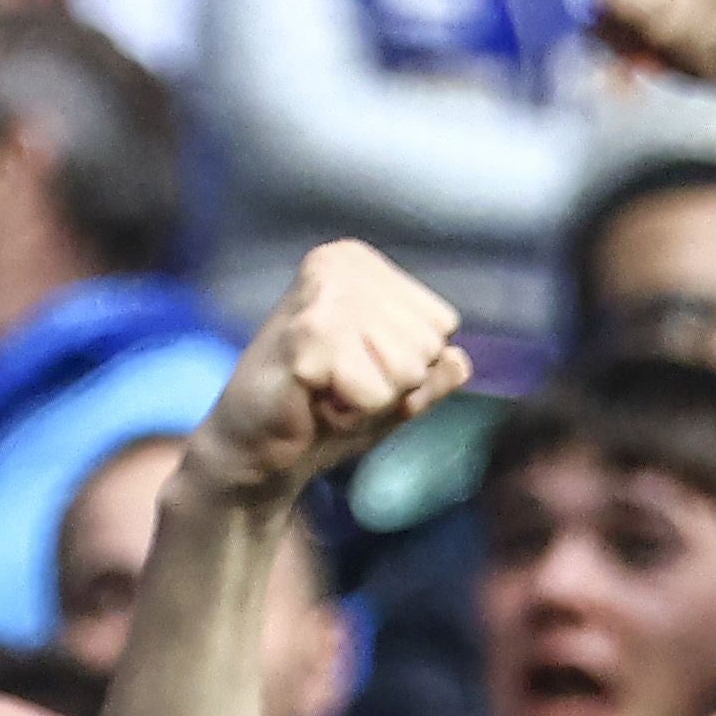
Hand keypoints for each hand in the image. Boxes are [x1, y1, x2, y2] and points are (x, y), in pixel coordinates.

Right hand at [190, 244, 469, 506]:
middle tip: (339, 388)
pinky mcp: (307, 336)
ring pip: (406, 368)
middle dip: (392, 386)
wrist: (255, 452)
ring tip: (327, 393)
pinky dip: (352, 413)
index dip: (410, 368)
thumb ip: (434, 373)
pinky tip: (314, 403)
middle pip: (427, 345)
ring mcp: (322, 295)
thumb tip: (460, 359)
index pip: (441, 324)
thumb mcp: (394, 391)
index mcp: (360, 263)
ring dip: (371, 400)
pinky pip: (377, 392)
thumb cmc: (324, 415)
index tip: (358, 373)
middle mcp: (340, 264)